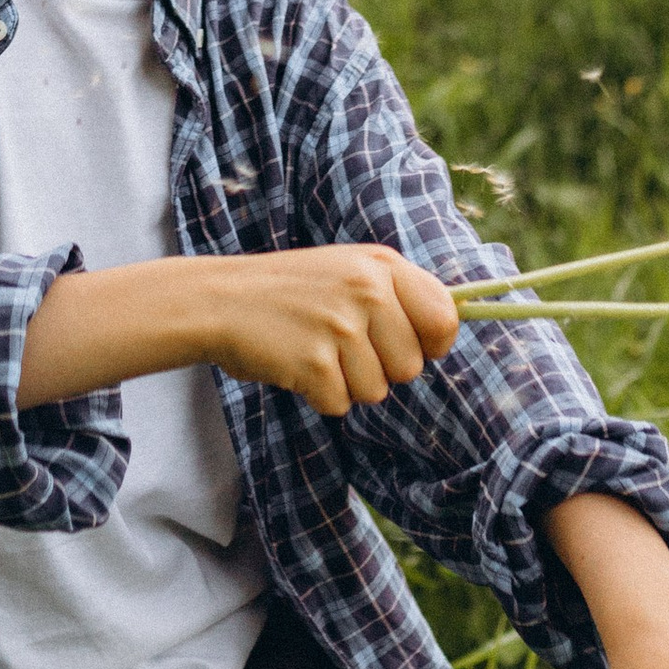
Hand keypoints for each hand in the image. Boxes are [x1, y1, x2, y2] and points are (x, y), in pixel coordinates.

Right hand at [18, 246, 459, 414]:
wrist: (219, 300)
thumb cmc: (289, 292)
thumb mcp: (347, 272)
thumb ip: (394, 295)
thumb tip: (449, 331)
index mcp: (381, 265)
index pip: (445, 317)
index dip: (433, 343)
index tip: (414, 347)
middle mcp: (367, 290)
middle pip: (412, 366)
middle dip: (381, 369)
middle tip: (340, 346)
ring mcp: (341, 326)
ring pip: (377, 391)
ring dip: (347, 384)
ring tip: (313, 351)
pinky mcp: (315, 362)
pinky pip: (341, 404)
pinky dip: (318, 396)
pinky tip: (295, 365)